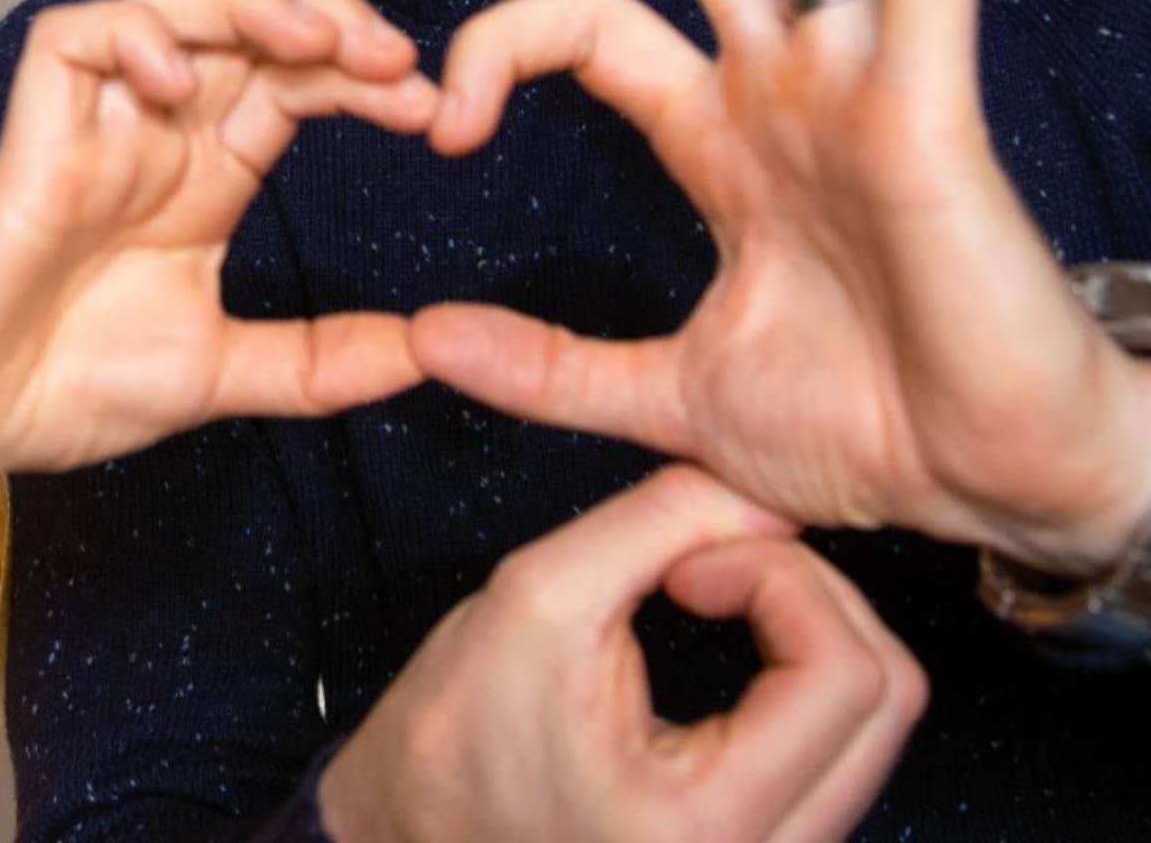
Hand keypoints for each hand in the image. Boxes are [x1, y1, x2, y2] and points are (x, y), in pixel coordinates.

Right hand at [0, 0, 438, 483]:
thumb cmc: (62, 385)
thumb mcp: (223, 371)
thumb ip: (321, 360)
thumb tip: (433, 350)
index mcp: (205, 171)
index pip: (296, 82)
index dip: (365, 78)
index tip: (434, 110)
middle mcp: (157, 130)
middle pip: (249, 25)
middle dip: (329, 22)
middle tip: (397, 61)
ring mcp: (95, 123)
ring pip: (173, 5)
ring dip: (248, 5)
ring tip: (315, 40)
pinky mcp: (32, 132)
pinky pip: (77, 40)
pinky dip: (129, 38)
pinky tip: (175, 80)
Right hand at [319, 464, 924, 842]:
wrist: (413, 832)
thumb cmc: (454, 738)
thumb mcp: (539, 595)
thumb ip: (656, 522)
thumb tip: (756, 490)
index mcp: (712, 823)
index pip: (846, 674)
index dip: (778, 576)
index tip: (687, 562)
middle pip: (887, 698)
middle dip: (803, 591)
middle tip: (702, 566)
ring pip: (871, 720)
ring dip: (800, 624)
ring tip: (700, 594)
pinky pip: (839, 743)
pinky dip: (795, 666)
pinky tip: (720, 637)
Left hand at [413, 0, 1150, 573]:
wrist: (999, 491)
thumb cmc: (868, 431)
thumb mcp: (674, 397)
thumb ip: (550, 369)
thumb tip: (422, 342)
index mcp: (719, 134)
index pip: (589, 24)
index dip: (503, 44)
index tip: (441, 124)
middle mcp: (783, 82)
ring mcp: (859, 82)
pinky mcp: (933, 110)